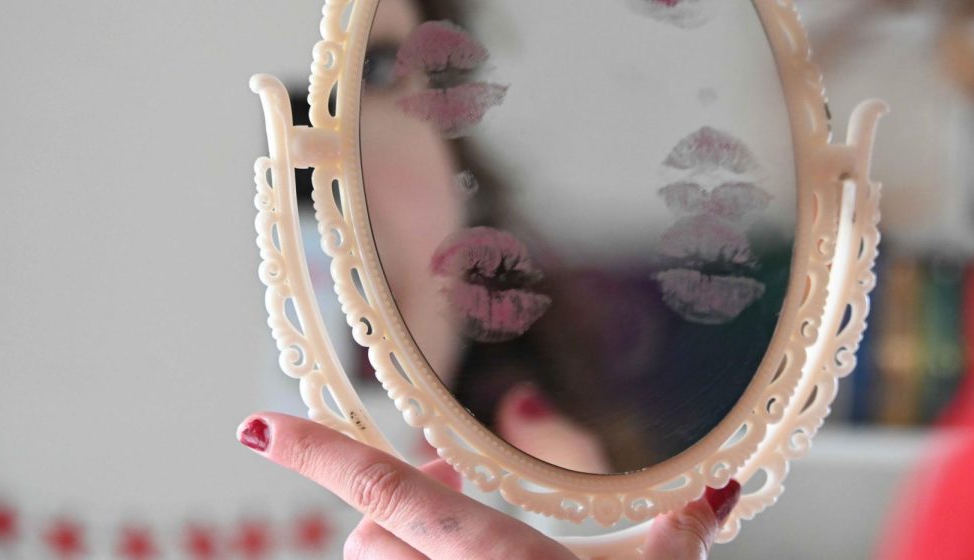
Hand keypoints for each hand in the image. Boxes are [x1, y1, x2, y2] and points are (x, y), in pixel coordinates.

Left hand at [237, 412, 739, 558]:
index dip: (314, 452)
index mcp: (488, 557)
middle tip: (450, 496)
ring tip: (454, 553)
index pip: (381, 488)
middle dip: (391, 507)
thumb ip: (680, 535)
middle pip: (365, 534)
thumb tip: (718, 491)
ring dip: (399, 555)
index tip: (254, 426)